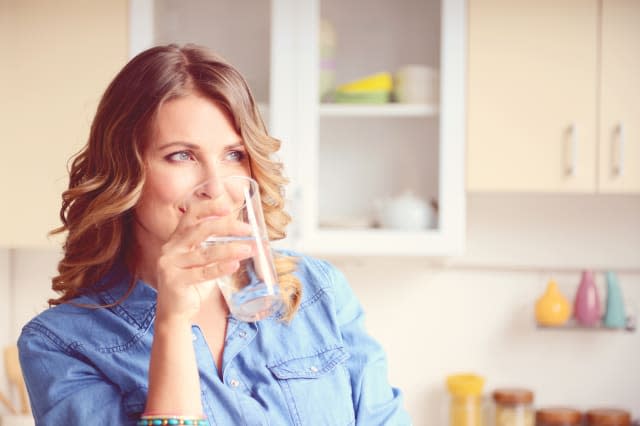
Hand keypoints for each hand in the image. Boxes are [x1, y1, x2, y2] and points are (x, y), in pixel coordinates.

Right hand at [154, 198, 252, 322]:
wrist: (175, 313)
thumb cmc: (193, 284)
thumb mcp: (201, 261)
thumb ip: (214, 246)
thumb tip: (245, 234)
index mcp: (177, 239)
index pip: (191, 215)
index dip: (209, 207)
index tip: (229, 206)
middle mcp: (171, 248)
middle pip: (201, 230)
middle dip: (227, 227)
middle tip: (248, 230)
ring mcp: (170, 265)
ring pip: (205, 253)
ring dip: (230, 250)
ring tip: (250, 249)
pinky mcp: (174, 282)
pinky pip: (202, 273)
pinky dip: (220, 268)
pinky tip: (234, 265)